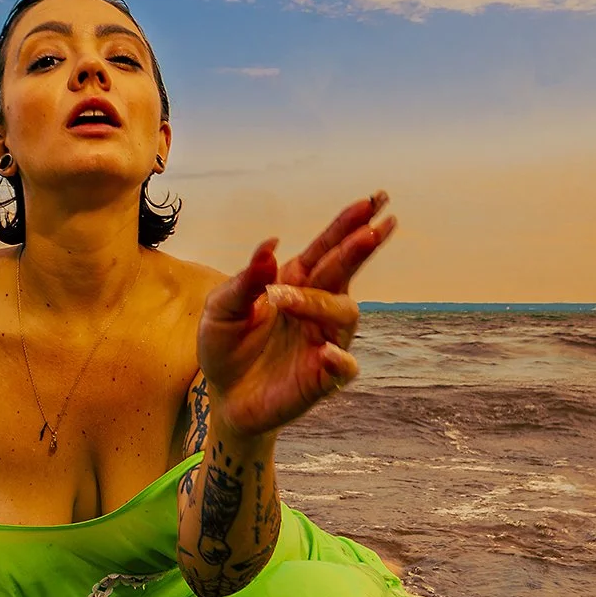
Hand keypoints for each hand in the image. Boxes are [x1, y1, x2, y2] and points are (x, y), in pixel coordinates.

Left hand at [198, 192, 395, 437]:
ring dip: (319, 302)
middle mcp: (317, 307)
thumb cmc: (226, 346)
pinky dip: (338, 359)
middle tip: (374, 227)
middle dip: (360, 248)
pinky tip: (327, 352)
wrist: (223, 395)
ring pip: (343, 313)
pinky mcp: (322, 377)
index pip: (327, 249)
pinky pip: (343, 367)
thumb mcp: (221, 309)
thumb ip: (245, 281)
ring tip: (286, 300)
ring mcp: (324, 341)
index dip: (348, 225)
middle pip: (345, 272)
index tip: (371, 202)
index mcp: (295, 282)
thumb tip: (269, 246)